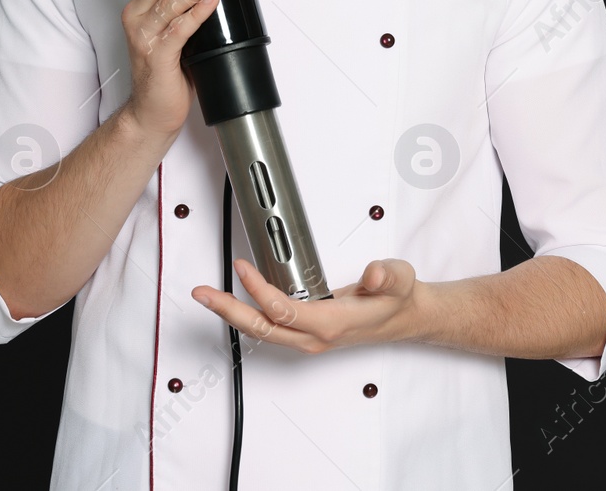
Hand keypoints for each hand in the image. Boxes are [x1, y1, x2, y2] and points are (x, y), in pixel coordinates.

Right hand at [113, 0, 260, 143]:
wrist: (153, 110)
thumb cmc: (169, 65)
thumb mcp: (188, 22)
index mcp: (142, 1)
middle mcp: (138, 13)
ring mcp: (145, 34)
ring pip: (168, 2)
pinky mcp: (158, 55)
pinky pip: (179, 30)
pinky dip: (196, 15)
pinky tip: (210, 2)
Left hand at [191, 257, 424, 354]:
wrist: (404, 317)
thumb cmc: (397, 298)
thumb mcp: (399, 278)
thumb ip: (387, 275)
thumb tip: (373, 273)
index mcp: (331, 323)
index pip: (284, 311)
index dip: (259, 290)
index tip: (243, 267)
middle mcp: (314, 336)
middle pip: (261, 329)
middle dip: (228, 311)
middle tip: (201, 293)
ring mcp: (308, 338)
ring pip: (262, 331)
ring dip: (233, 313)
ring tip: (208, 296)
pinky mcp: (305, 332)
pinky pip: (270, 327)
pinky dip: (249, 313)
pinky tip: (235, 298)